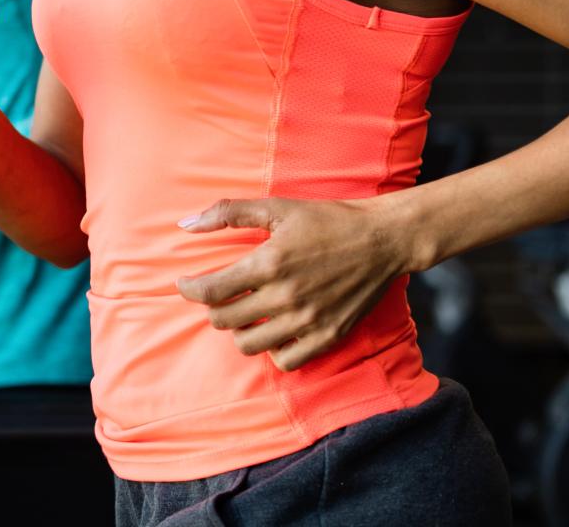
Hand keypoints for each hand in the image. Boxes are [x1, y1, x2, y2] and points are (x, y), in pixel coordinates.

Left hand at [174, 197, 412, 371]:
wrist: (383, 240)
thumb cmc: (327, 220)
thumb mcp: (277, 207)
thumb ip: (228, 213)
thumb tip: (185, 224)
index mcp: (269, 263)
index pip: (211, 291)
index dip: (189, 290)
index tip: (185, 284)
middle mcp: (285, 296)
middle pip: (224, 320)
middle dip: (213, 308)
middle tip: (220, 296)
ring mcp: (307, 320)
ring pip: (248, 345)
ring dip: (239, 330)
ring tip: (245, 314)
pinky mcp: (328, 336)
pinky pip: (285, 360)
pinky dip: (273, 349)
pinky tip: (274, 329)